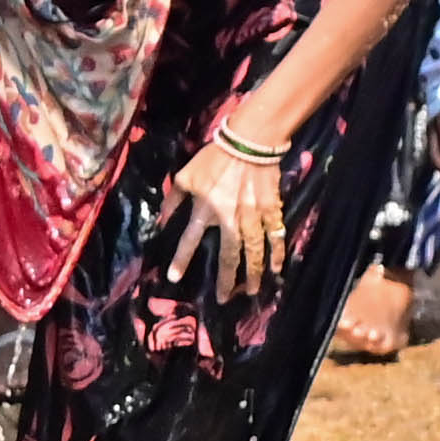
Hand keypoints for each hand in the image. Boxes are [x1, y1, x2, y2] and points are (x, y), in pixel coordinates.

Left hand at [162, 128, 285, 304]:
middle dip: (228, 279)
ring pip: (255, 251)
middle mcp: (229, 218)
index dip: (181, 260)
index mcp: (205, 209)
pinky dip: (277, 254)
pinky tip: (277, 270)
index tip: (174, 278)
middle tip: (226, 299)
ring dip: (254, 273)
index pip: (189, 241)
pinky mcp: (271, 210)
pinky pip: (275, 237)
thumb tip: (162, 219)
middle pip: (229, 255)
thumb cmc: (214, 157)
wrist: (250, 141)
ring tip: (253, 291)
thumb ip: (174, 199)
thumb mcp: (185, 175)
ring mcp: (253, 216)